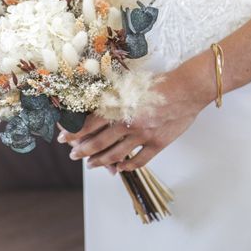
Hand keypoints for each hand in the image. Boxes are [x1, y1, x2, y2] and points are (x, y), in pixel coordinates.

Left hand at [58, 65, 211, 171]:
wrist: (186, 88)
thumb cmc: (157, 83)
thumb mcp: (128, 84)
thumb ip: (111, 96)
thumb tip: (93, 103)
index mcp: (118, 107)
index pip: (88, 125)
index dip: (73, 133)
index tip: (64, 138)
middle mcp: (127, 124)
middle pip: (98, 143)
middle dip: (82, 151)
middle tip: (73, 155)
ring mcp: (143, 136)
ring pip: (116, 155)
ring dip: (100, 161)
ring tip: (90, 164)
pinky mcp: (158, 143)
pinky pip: (139, 161)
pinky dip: (127, 166)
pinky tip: (119, 168)